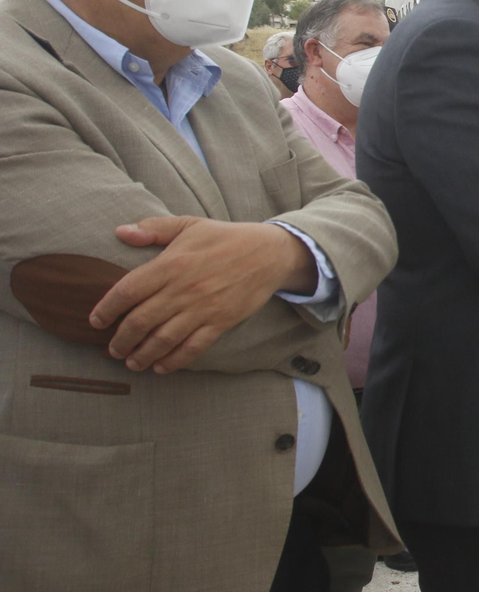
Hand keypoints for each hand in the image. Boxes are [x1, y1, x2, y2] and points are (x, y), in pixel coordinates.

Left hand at [90, 217, 317, 373]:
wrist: (269, 253)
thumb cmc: (225, 238)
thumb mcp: (189, 225)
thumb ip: (153, 229)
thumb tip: (120, 232)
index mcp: (171, 264)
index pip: (127, 291)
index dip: (106, 309)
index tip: (96, 322)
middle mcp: (183, 289)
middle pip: (139, 322)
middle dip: (120, 340)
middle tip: (112, 349)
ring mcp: (202, 308)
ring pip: (162, 340)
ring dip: (142, 355)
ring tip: (132, 362)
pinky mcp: (220, 322)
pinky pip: (192, 348)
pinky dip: (173, 361)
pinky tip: (160, 366)